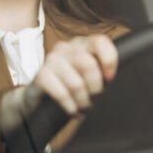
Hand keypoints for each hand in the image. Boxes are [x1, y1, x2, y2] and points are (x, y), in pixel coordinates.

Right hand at [0, 34, 117, 131]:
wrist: (40, 97)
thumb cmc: (70, 84)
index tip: (110, 78)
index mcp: (81, 43)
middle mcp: (66, 47)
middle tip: (94, 98)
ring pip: (77, 83)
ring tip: (84, 107)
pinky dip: (71, 106)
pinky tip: (73, 111)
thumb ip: (101, 69)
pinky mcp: (41, 75)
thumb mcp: (88, 73)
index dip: (109, 59)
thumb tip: (112, 78)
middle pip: (89, 65)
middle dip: (96, 88)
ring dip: (83, 101)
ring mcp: (52, 60)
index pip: (100, 41)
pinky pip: (62, 94)